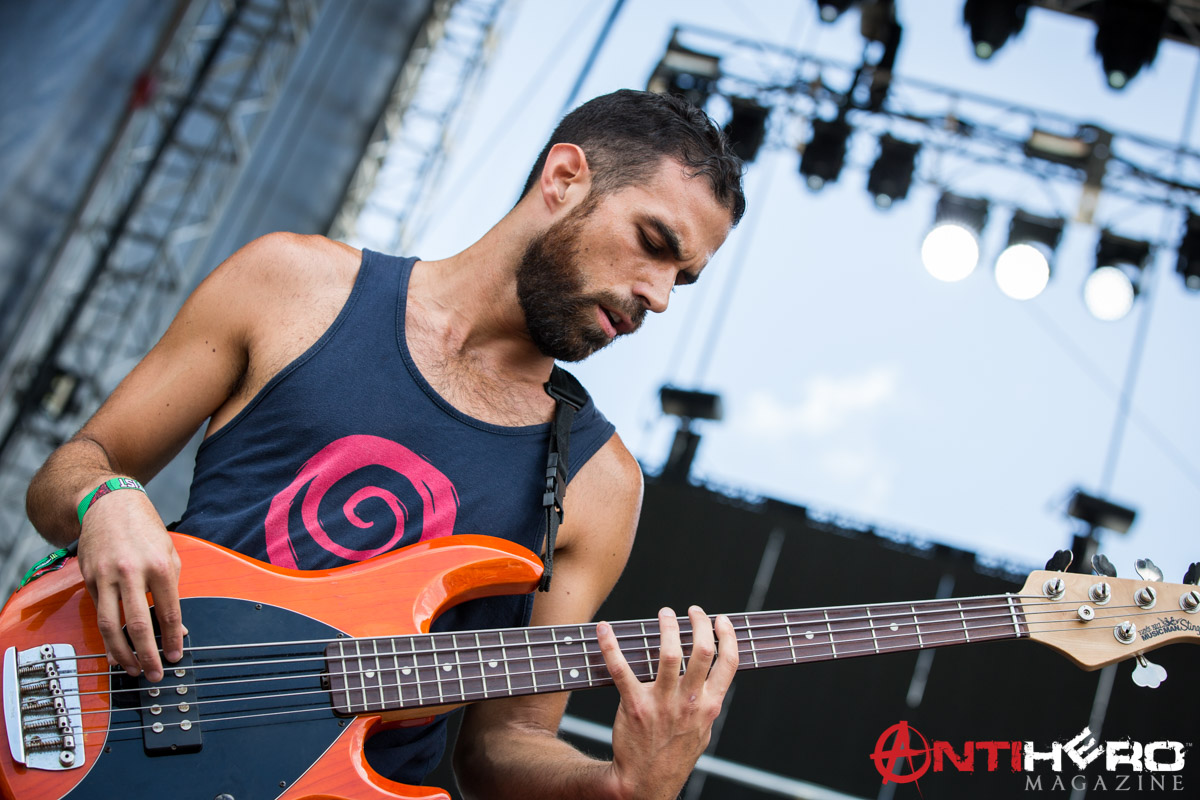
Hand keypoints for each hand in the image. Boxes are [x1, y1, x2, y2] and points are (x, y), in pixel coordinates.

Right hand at [76, 491, 183, 681]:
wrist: (110, 504)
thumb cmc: (145, 530)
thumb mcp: (170, 554)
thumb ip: (173, 591)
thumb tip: (177, 628)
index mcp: (160, 566)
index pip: (169, 612)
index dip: (173, 639)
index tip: (176, 656)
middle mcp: (132, 572)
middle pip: (139, 624)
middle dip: (148, 655)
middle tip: (155, 673)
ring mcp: (107, 577)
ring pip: (111, 626)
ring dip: (121, 653)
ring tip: (132, 669)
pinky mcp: (89, 579)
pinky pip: (99, 614)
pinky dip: (107, 636)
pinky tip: (115, 649)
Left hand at [597, 605, 738, 799]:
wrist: (645, 784)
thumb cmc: (674, 757)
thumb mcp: (702, 732)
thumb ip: (707, 704)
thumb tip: (710, 679)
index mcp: (709, 705)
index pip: (728, 663)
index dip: (727, 636)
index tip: (721, 620)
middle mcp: (690, 701)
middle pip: (702, 650)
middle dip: (699, 623)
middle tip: (692, 611)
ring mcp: (663, 703)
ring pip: (669, 653)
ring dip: (667, 627)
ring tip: (665, 614)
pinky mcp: (635, 705)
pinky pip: (621, 669)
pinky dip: (610, 646)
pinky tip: (605, 629)